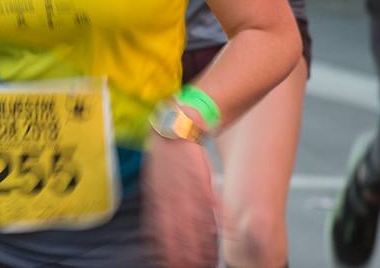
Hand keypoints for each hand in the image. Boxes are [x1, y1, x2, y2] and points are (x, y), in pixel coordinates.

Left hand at [142, 134, 218, 267]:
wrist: (176, 126)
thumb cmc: (166, 156)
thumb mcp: (154, 181)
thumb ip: (158, 205)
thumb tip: (157, 229)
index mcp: (157, 197)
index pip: (160, 232)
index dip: (167, 251)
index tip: (172, 266)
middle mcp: (170, 195)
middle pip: (178, 233)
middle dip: (184, 254)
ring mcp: (186, 188)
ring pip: (195, 223)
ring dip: (202, 244)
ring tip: (208, 261)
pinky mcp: (201, 178)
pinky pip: (210, 204)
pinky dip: (218, 220)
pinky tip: (225, 234)